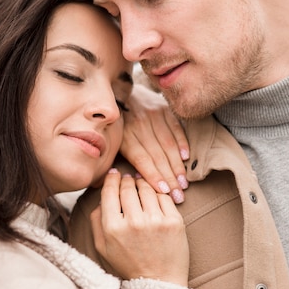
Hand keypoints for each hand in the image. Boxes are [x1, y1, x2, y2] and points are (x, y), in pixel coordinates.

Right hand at [90, 170, 188, 285]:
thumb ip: (96, 220)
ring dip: (143, 183)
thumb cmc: (128, 264)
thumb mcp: (102, 246)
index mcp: (113, 227)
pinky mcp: (174, 222)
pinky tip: (155, 195)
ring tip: (142, 185)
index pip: (110, 191)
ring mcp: (155, 221)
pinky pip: (164, 197)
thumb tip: (101, 197)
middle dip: (127, 179)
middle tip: (128, 179)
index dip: (112, 178)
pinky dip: (158, 193)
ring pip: (147, 188)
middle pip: (128, 187)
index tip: (114, 174)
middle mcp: (133, 222)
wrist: (158, 283)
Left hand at [120, 83, 188, 203]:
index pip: (141, 159)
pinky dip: (182, 143)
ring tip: (184, 183)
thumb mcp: (109, 139)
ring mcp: (152, 115)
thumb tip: (102, 184)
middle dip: (169, 177)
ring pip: (168, 144)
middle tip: (178, 196)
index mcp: (124, 136)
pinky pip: (175, 128)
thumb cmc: (115, 125)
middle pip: (157, 155)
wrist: (120, 92)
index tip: (163, 191)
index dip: (153, 175)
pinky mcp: (163, 109)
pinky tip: (186, 158)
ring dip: (177, 165)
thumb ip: (109, 159)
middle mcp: (138, 125)